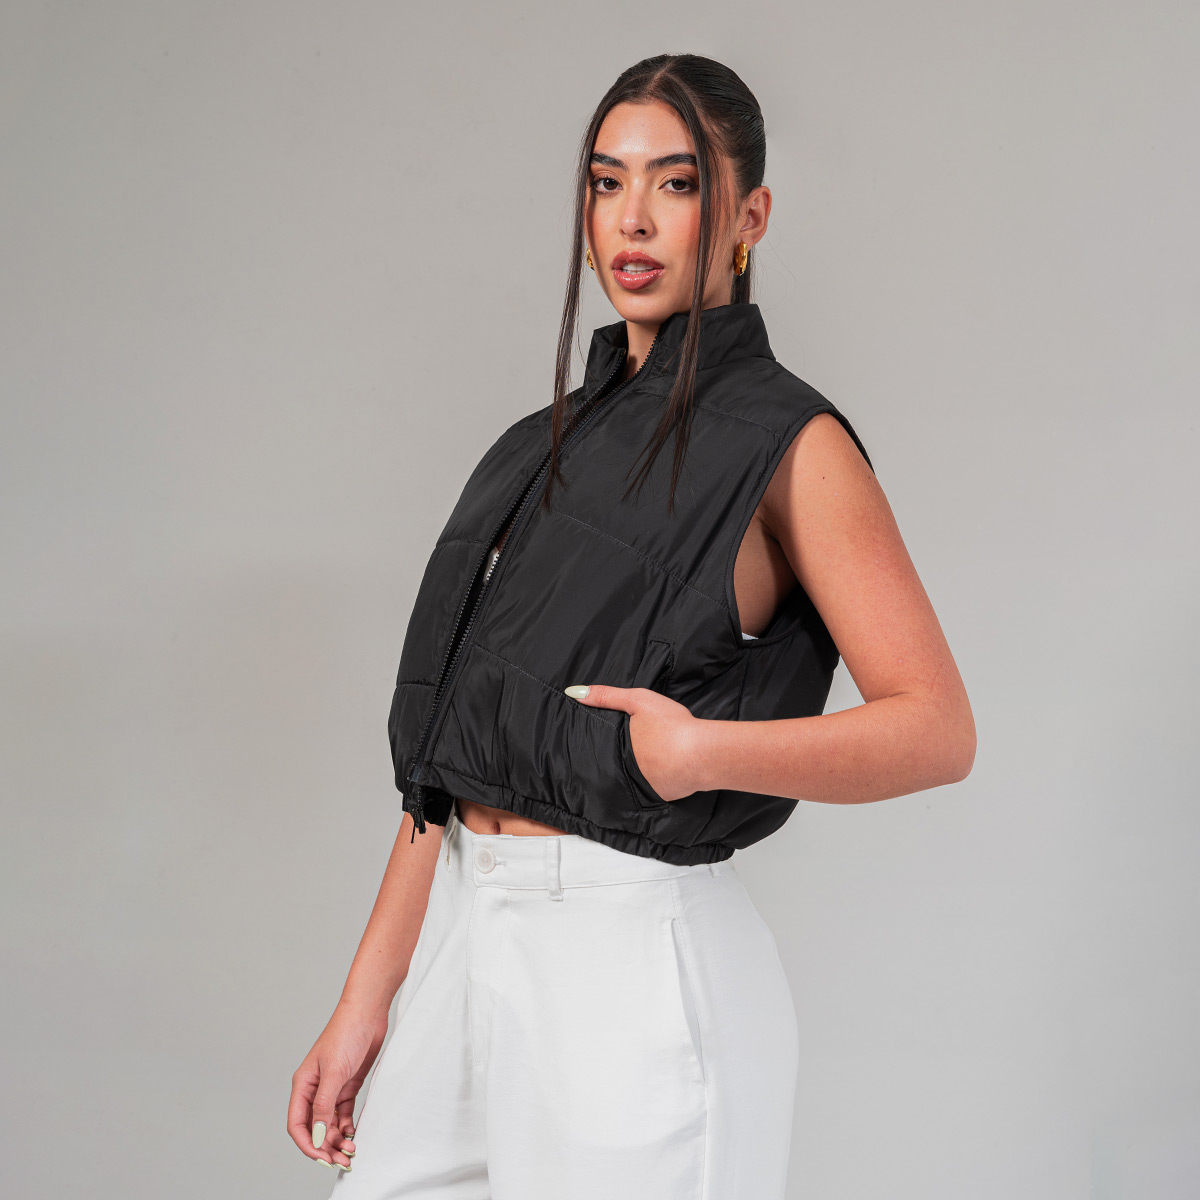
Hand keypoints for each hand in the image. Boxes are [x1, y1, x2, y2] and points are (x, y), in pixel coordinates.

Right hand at [287, 1001, 388, 1170]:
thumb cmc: (346, 1033)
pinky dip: (347, 1126)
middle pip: (315, 1128)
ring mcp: (332, 1087)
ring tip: (351, 1151)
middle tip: (342, 1161)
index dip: (308, 1145)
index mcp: (303, 1085)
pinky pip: (343, 1113)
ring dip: (337, 1139)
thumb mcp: (334, 1072)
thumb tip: (318, 1136)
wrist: (368, 1012)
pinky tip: (354, 1133)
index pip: (298, 1124)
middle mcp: (315, 1089)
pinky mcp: (348, 1084)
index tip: (323, 1158)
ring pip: (330, 1123)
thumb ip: (324, 1105)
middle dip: (325, 1147)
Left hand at [564, 682, 701, 800]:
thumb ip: (607, 696)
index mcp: (618, 751)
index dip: (601, 747)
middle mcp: (627, 773)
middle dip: (621, 759)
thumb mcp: (639, 701)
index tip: (597, 745)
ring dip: (640, 771)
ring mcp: (645, 787)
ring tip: (648, 759)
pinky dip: (658, 779)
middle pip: (618, 765)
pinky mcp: (663, 796)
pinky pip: (655, 787)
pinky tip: (665, 770)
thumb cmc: (671, 725)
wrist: (703, 753)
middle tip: (630, 750)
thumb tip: (574, 692)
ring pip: (637, 778)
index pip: (601, 751)